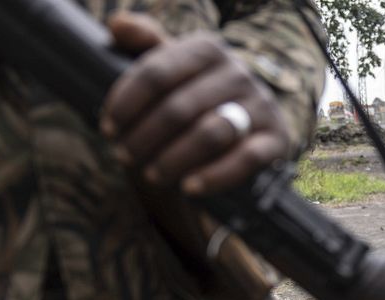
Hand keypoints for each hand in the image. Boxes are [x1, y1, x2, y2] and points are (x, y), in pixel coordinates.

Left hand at [100, 12, 289, 195]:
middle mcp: (238, 73)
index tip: (108, 127)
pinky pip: (245, 159)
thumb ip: (145, 44)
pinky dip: (215, 176)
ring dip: (174, 159)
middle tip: (124, 156)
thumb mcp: (173, 66)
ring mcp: (260, 106)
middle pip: (179, 108)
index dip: (126, 103)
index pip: (157, 73)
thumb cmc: (197, 95)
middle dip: (145, 137)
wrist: (250, 122)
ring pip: (211, 134)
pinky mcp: (276, 139)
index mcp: (208, 50)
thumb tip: (117, 25)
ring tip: (152, 175)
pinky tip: (189, 187)